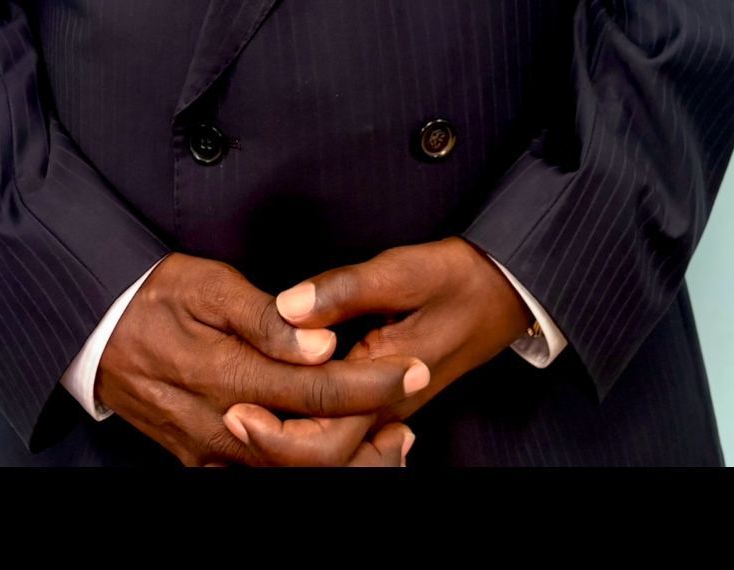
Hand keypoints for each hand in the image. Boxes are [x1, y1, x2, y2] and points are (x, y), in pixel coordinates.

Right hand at [95, 252, 428, 467]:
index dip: (371, 385)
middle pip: (314, 453)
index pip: (316, 393)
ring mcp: (211, 451)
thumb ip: (265, 318)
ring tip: (393, 433)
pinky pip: (262, 474)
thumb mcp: (206, 286)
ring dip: (348, 456)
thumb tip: (320, 343)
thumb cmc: (153, 296)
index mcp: (226, 377)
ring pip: (290, 474)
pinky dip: (307, 464)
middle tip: (411, 401)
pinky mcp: (202, 460)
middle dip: (370, 431)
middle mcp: (222, 427)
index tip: (410, 369)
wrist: (93, 331)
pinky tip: (340, 446)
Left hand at [223, 238, 527, 457]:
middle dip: (271, 446)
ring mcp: (383, 410)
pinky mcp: (380, 399)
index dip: (276, 437)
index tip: (237, 411)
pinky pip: (339, 435)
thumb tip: (289, 307)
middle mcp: (384, 412)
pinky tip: (278, 412)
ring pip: (330, 453)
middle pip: (321, 461)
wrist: (503, 291)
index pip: (324, 444)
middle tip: (230, 415)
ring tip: (246, 416)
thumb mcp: (405, 271)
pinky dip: (304, 432)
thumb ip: (346, 289)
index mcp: (387, 388)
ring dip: (286, 442)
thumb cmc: (459, 280)